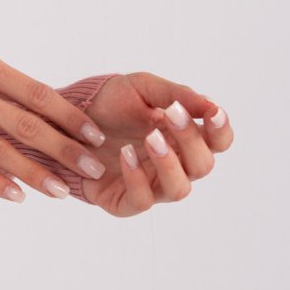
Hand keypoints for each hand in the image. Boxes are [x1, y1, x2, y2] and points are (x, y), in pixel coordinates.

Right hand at [0, 39, 113, 200]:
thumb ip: (3, 83)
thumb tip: (49, 109)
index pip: (35, 93)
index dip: (68, 116)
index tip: (94, 134)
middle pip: (24, 124)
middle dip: (63, 149)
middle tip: (92, 167)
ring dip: (35, 174)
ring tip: (61, 191)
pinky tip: (19, 196)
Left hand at [76, 72, 232, 216]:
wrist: (68, 114)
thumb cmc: (112, 103)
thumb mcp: (142, 88)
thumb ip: (176, 94)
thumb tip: (211, 105)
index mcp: (183, 138)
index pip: (217, 142)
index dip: (221, 131)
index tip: (213, 113)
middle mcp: (172, 164)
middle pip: (202, 165)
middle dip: (191, 140)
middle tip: (173, 115)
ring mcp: (150, 184)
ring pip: (178, 189)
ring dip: (169, 163)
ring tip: (150, 138)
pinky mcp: (123, 200)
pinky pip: (141, 201)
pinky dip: (137, 179)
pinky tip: (125, 155)